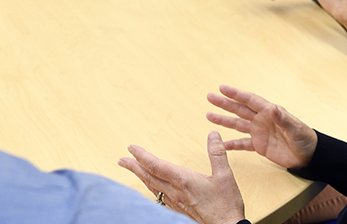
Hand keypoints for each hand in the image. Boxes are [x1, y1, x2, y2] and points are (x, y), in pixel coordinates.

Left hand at [119, 132, 245, 223]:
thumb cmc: (225, 205)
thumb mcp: (224, 175)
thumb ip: (217, 153)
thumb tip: (212, 135)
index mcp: (183, 180)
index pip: (156, 165)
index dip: (141, 155)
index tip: (131, 148)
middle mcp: (175, 192)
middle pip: (148, 177)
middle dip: (133, 167)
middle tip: (122, 160)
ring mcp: (175, 202)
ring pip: (152, 187)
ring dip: (140, 177)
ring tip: (132, 170)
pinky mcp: (178, 210)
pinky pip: (159, 197)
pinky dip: (151, 188)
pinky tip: (152, 188)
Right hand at [206, 85, 317, 169]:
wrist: (308, 156)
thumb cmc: (304, 138)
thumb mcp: (295, 128)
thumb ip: (283, 118)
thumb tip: (272, 108)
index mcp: (269, 112)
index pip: (250, 100)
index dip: (236, 94)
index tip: (222, 88)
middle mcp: (262, 120)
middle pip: (239, 109)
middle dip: (225, 103)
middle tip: (210, 97)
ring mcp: (259, 132)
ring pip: (237, 125)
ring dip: (224, 121)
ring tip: (209, 115)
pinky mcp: (259, 146)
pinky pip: (242, 144)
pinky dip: (232, 144)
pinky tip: (221, 144)